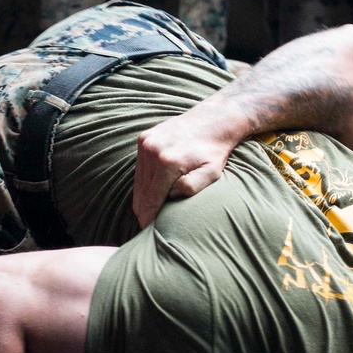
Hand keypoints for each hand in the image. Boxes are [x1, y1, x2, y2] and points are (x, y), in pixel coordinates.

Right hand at [133, 110, 234, 226]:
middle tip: (150, 225)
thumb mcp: (212, 174)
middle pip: (140, 193)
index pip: (150, 200)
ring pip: (137, 181)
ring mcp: (145, 143)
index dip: (148, 219)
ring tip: (152, 208)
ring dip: (144, 196)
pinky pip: (139, 168)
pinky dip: (146, 180)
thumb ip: (191, 188)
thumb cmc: (214, 152)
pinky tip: (156, 187)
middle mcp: (152, 151)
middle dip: (144, 210)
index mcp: (167, 162)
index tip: (148, 232)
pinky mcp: (143, 138)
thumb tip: (169, 195)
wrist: (213, 120)